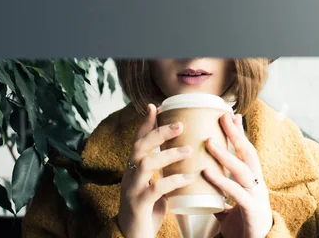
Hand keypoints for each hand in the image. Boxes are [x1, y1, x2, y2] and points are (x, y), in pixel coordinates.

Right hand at [117, 104, 195, 237]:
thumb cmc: (147, 211)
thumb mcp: (154, 187)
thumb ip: (162, 173)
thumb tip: (184, 155)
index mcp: (133, 169)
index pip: (138, 141)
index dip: (145, 123)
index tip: (154, 106)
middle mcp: (129, 175)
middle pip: (140, 147)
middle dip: (158, 133)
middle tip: (180, 125)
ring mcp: (132, 189)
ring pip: (146, 164)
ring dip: (168, 154)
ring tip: (189, 150)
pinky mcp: (139, 204)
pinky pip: (156, 189)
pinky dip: (173, 180)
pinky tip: (189, 177)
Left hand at [203, 113, 272, 237]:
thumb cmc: (245, 224)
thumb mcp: (231, 204)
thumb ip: (220, 192)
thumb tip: (202, 182)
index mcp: (253, 180)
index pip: (246, 151)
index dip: (239, 133)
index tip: (230, 114)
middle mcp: (257, 184)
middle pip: (248, 153)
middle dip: (236, 134)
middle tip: (222, 117)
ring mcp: (257, 196)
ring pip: (242, 170)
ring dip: (225, 154)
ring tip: (209, 141)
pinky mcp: (252, 210)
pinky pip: (236, 193)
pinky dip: (221, 181)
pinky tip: (207, 171)